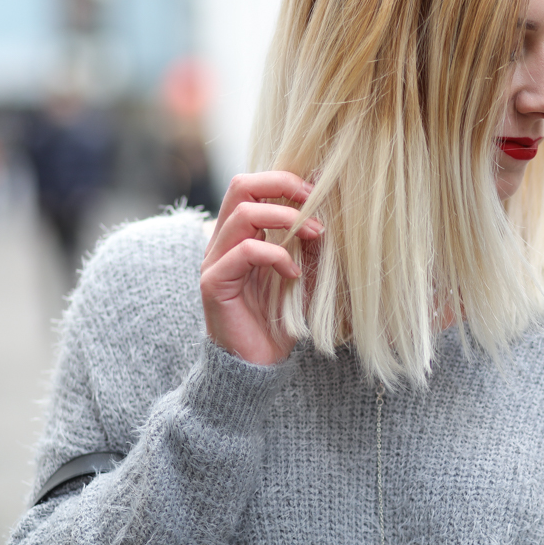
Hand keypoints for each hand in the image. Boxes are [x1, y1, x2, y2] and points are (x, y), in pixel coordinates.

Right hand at [201, 172, 322, 365]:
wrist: (257, 365)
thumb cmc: (280, 320)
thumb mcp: (305, 275)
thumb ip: (312, 245)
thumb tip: (329, 208)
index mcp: (240, 234)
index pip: (252, 185)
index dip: (285, 179)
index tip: (319, 191)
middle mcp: (222, 242)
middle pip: (241, 185)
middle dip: (282, 184)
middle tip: (315, 200)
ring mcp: (214, 261)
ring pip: (243, 214)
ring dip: (286, 218)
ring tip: (316, 234)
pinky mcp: (214, 283)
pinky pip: (244, 251)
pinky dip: (276, 255)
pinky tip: (294, 274)